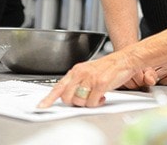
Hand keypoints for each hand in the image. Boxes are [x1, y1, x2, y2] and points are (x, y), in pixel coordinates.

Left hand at [37, 51, 156, 107]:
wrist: (124, 60)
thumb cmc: (109, 67)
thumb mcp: (89, 71)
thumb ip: (78, 81)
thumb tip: (70, 95)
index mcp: (77, 70)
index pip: (58, 86)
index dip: (49, 98)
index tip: (42, 105)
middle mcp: (81, 73)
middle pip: (67, 97)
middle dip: (75, 103)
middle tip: (84, 99)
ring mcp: (90, 78)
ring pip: (79, 101)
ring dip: (87, 103)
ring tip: (95, 96)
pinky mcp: (100, 83)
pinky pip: (92, 102)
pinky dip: (97, 103)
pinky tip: (102, 97)